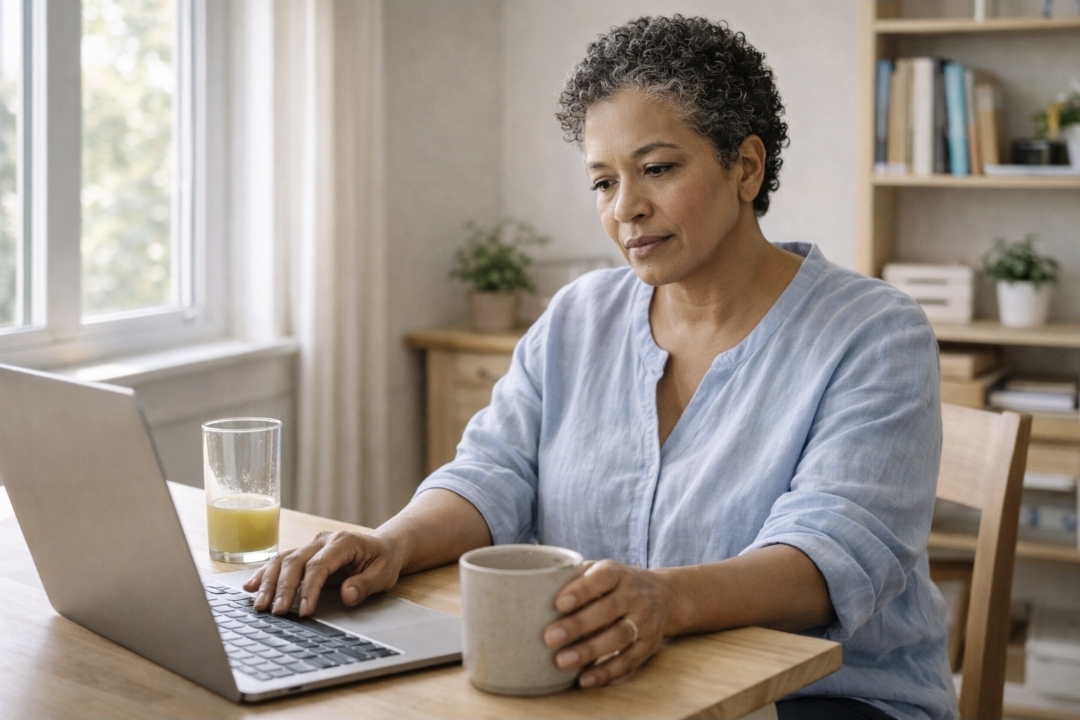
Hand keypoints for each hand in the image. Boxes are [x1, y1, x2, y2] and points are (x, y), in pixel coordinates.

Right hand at [243, 530, 403, 616]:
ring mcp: (311, 545)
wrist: (383, 546)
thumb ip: (366, 584)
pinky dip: (264, 573)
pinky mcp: (303, 553)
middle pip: (295, 561)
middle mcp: (322, 541)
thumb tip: (346, 595)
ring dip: (269, 582)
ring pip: (283, 559)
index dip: (309, 589)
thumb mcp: (384, 574)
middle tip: (277, 612)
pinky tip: (251, 587)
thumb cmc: (383, 561)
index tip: (304, 611)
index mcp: (343, 543)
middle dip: (284, 588)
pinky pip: (280, 560)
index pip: (319, 565)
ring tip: (259, 605)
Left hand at [542, 559, 674, 688]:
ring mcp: (644, 621)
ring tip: (562, 661)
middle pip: (608, 610)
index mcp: (618, 573)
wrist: (665, 596)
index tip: (559, 603)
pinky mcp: (648, 646)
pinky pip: (628, 661)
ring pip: (618, 637)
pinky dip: (606, 672)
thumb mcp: (602, 571)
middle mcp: (634, 596)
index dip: (582, 590)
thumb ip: (576, 577)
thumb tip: (534, 590)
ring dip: (589, 651)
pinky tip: (584, 679)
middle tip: (549, 637)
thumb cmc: (617, 584)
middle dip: (578, 625)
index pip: (603, 577)